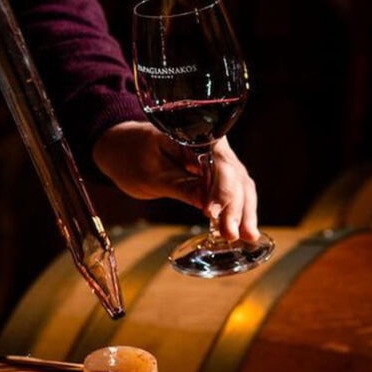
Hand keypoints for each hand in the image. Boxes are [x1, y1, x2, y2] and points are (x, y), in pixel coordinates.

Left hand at [92, 121, 260, 242]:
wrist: (124, 148)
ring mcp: (218, 159)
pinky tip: (241, 229)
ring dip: (244, 211)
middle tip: (234, 234)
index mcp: (197, 135)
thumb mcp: (152, 175)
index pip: (220, 163)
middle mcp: (214, 143)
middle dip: (237, 206)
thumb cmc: (132, 156)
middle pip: (236, 175)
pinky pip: (233, 190)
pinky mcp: (216, 174)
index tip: (213, 214)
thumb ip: (181, 187)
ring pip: (240, 184)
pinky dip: (237, 209)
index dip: (222, 189)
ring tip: (248, 236)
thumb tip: (208, 205)